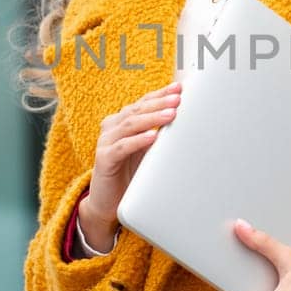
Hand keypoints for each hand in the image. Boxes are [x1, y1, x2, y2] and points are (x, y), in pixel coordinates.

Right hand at [79, 80, 181, 250]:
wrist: (107, 202)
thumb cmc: (130, 173)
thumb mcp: (146, 151)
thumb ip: (159, 134)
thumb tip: (187, 122)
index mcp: (121, 121)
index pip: (142, 103)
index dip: (160, 94)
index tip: (178, 87)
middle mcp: (111, 127)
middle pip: (137, 110)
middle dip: (159, 103)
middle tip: (178, 98)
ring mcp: (105, 142)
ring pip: (130, 125)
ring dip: (152, 118)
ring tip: (171, 114)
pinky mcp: (103, 159)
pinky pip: (122, 147)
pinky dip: (137, 141)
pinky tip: (152, 137)